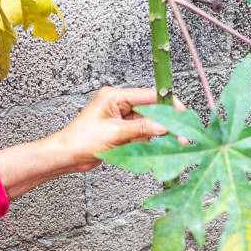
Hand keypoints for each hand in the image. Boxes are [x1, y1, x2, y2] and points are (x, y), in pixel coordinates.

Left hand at [55, 86, 184, 171]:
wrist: (69, 155)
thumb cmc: (83, 139)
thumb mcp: (115, 133)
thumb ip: (141, 129)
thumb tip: (162, 126)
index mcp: (115, 96)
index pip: (146, 96)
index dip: (165, 103)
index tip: (181, 111)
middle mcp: (119, 105)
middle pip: (149, 110)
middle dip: (165, 121)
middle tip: (181, 131)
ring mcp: (121, 119)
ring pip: (147, 124)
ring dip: (159, 133)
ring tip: (175, 141)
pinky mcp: (121, 132)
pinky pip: (141, 134)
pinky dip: (150, 141)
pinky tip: (160, 147)